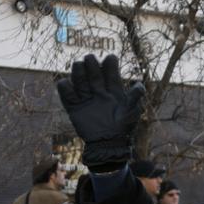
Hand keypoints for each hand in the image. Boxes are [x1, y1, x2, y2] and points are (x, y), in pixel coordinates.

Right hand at [56, 54, 144, 170]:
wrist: (109, 144)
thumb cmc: (123, 127)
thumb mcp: (132, 111)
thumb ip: (135, 97)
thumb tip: (139, 84)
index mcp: (114, 90)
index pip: (111, 73)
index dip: (110, 65)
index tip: (110, 58)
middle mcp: (99, 91)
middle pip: (93, 73)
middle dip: (91, 64)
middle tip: (90, 58)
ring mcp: (86, 99)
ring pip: (79, 80)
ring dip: (78, 72)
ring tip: (79, 65)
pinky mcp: (74, 108)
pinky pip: (66, 96)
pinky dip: (64, 88)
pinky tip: (66, 83)